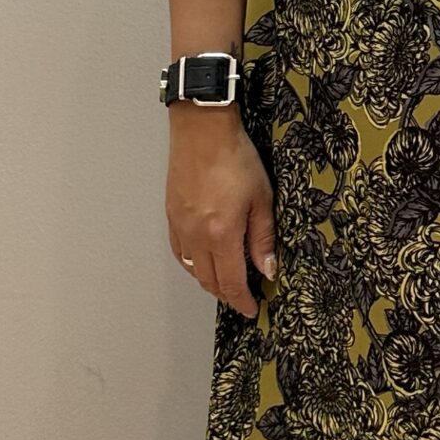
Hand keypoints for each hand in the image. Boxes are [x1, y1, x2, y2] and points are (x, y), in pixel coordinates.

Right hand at [166, 111, 277, 316]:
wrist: (203, 131)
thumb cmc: (235, 158)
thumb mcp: (261, 199)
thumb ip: (263, 238)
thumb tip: (267, 269)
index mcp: (222, 235)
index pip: (231, 282)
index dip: (242, 300)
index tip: (252, 308)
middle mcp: (196, 236)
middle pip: (209, 281)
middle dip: (227, 295)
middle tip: (243, 298)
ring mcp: (180, 227)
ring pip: (193, 269)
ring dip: (209, 281)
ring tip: (226, 282)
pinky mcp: (172, 216)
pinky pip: (180, 252)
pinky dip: (193, 264)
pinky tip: (203, 261)